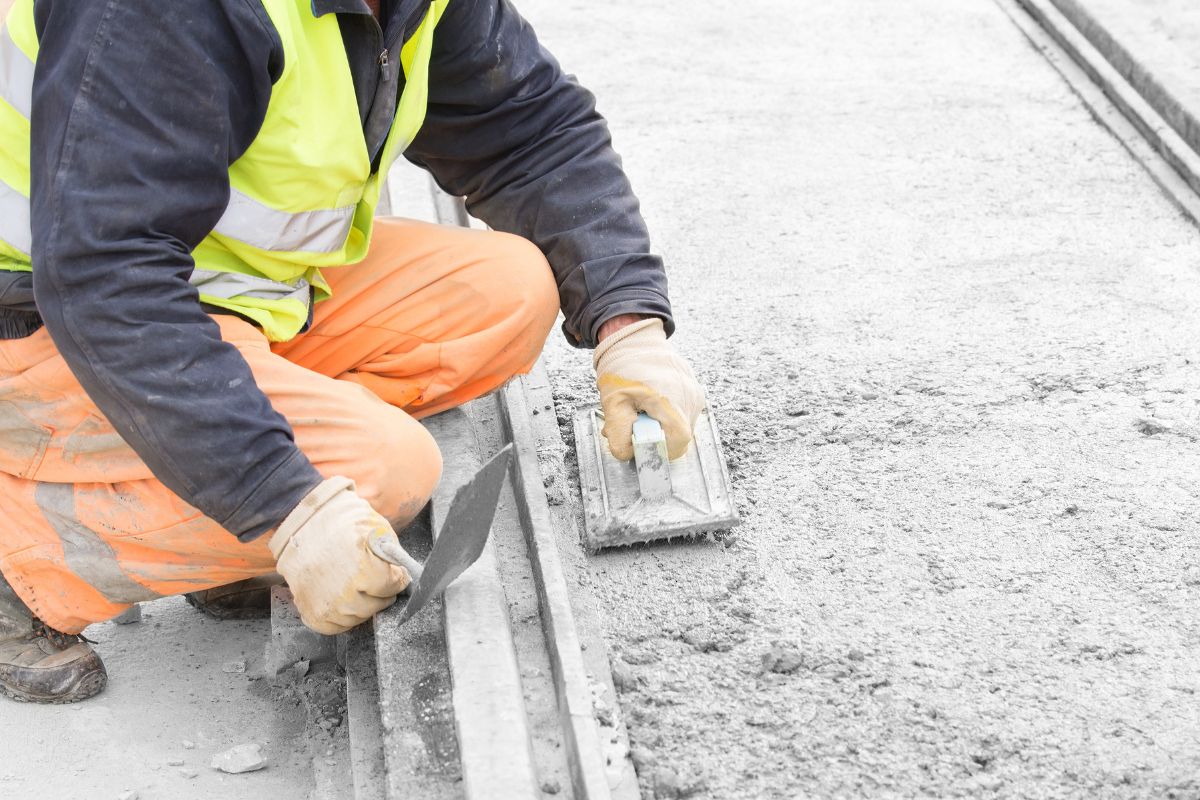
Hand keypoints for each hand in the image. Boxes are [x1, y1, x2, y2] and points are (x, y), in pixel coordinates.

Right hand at [269, 477, 413, 634]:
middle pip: (376, 606)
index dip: (396, 578)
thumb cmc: (339, 521)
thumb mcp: (376, 528)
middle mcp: (344, 594)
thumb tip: (402, 572)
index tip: (394, 573)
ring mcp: (326, 606)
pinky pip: (335, 626)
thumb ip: (392, 555)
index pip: (393, 587)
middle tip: (377, 581)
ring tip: (358, 587)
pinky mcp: (310, 612)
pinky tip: (342, 598)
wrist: (300, 523)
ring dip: (362, 605)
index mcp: (364, 571)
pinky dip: (341, 616)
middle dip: (381, 592)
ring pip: (357, 618)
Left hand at [593, 316, 704, 460]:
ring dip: (658, 428)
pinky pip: (681, 415)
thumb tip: (626, 454)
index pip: (677, 443)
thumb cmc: (624, 367)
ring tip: (637, 413)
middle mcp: (690, 399)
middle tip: (631, 426)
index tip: (639, 443)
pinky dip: (664, 417)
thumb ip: (619, 432)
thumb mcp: (613, 401)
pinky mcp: (694, 392)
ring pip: (680, 428)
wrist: (635, 339)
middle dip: (653, 439)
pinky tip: (647, 406)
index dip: (658, 449)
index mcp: (671, 400)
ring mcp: (695, 395)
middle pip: (678, 438)